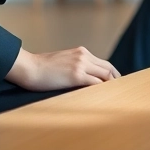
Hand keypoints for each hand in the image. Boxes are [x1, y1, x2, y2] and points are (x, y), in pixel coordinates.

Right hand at [5, 47, 119, 90]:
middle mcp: (83, 55)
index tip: (115, 85)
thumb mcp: (63, 62)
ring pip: (105, 75)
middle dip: (116, 81)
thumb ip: (75, 66)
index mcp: (81, 52)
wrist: (29, 67)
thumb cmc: (42, 68)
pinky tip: (103, 97)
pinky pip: (95, 83)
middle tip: (121, 92)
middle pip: (108, 68)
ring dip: (111, 86)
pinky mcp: (76, 75)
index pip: (103, 63)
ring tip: (114, 97)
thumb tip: (84, 80)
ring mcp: (80, 64)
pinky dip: (102, 90)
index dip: (112, 74)